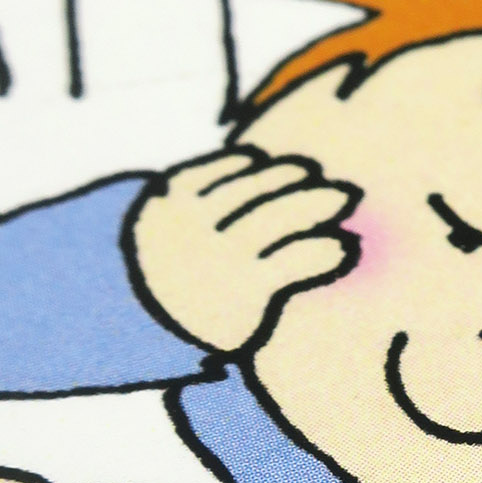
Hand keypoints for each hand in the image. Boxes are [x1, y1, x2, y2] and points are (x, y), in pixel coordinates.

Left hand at [131, 148, 359, 350]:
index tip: (347, 246)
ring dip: (281, 175)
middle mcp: (212, 252)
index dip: (322, 253)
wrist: (134, 296)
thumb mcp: (244, 320)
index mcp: (238, 293)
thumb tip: (340, 252)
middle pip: (273, 217)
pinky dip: (238, 164)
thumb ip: (282, 285)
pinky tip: (260, 162)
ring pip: (245, 187)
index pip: (290, 264)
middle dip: (314, 202)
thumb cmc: (212, 308)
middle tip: (346, 195)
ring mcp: (190, 218)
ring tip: (308, 171)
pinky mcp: (172, 193)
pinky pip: (212, 170)